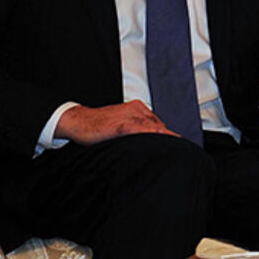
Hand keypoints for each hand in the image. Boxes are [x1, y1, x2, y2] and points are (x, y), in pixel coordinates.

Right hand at [55, 100, 177, 145]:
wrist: (78, 121)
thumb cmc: (98, 125)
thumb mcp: (121, 125)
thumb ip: (136, 131)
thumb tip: (150, 144)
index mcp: (138, 108)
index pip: (158, 123)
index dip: (168, 135)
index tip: (179, 144)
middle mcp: (136, 110)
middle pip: (159, 125)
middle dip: (169, 138)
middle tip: (180, 150)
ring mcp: (129, 116)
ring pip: (153, 127)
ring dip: (165, 138)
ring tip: (176, 148)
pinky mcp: (121, 125)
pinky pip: (141, 129)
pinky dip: (152, 135)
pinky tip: (161, 139)